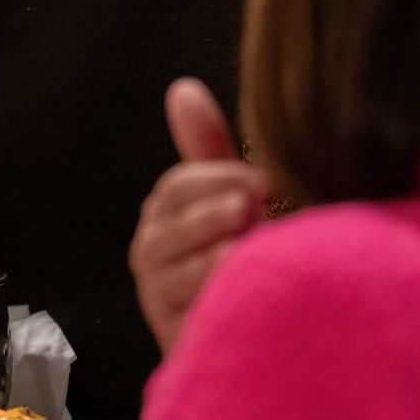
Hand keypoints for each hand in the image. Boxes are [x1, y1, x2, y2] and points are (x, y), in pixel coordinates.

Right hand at [129, 78, 267, 353]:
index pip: (178, 187)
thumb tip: (181, 88)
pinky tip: (239, 282)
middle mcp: (153, 251)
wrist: (266, 330)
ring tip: (246, 243)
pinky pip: (183, 308)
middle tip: (254, 207)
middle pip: (169, 221)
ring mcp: (159, 293)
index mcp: (166, 214)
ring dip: (211, 251)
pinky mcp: (171, 331)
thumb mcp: (234, 196)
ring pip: (172, 266)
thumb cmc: (251, 255)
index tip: (263, 182)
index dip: (216, 179)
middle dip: (212, 212)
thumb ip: (206, 147)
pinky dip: (210, 292)